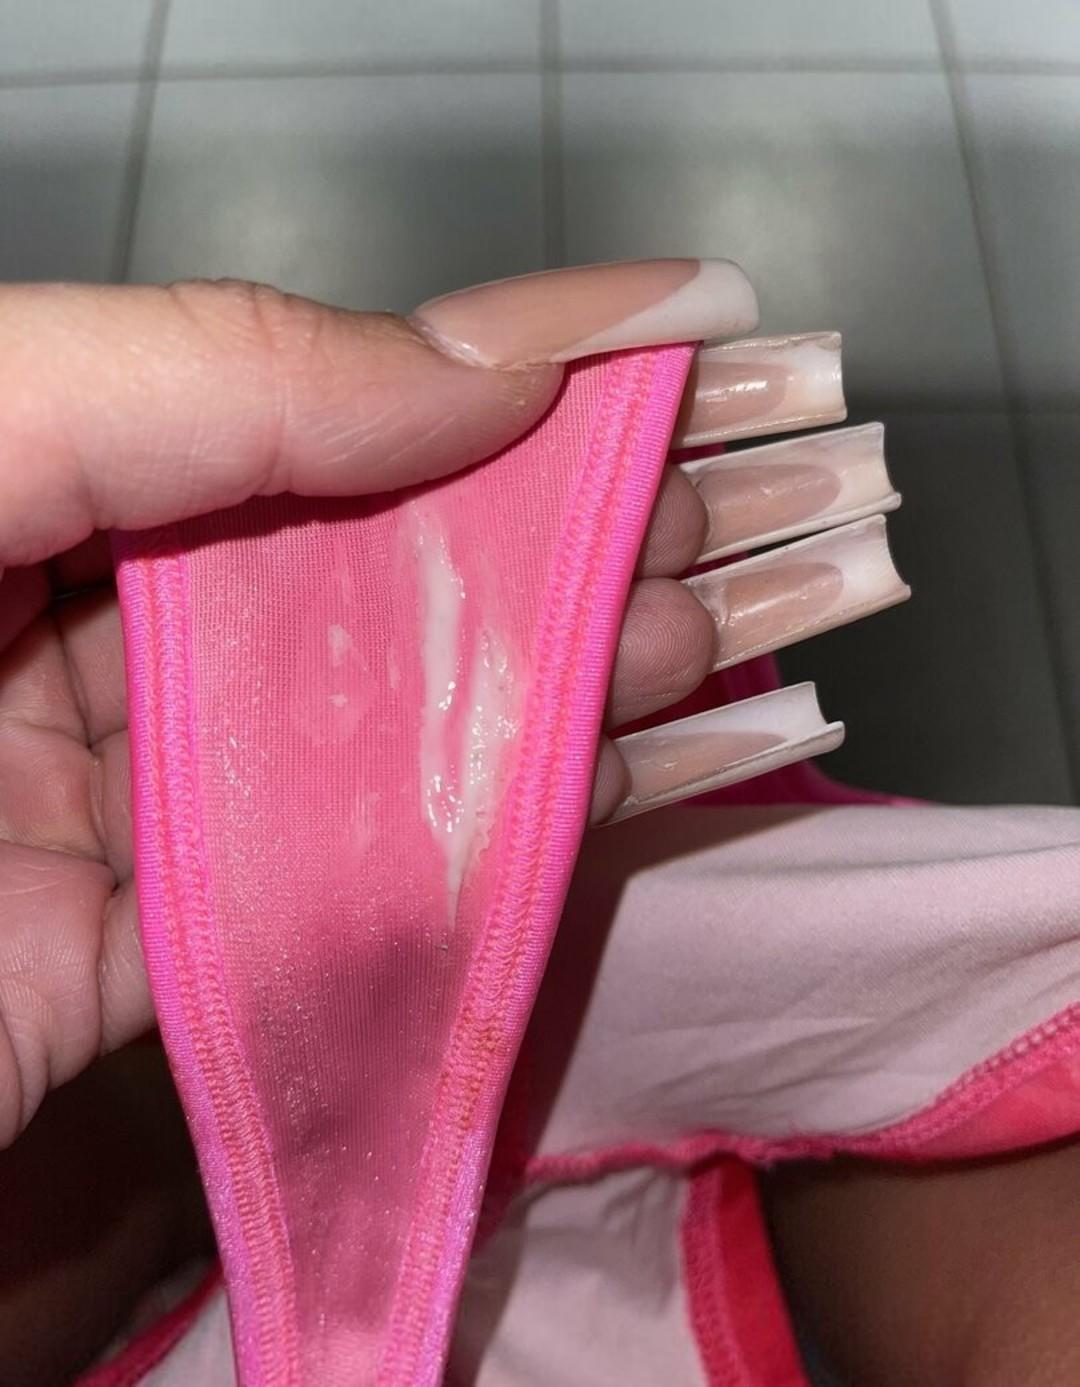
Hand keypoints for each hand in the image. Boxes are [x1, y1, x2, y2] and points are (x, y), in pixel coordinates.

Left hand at [0, 261, 873, 1146]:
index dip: (520, 352)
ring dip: (606, 668)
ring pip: (427, 722)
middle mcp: (125, 623)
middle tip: (779, 474)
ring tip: (760, 610)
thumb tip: (483, 368)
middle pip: (414, 561)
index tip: (690, 324)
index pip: (338, 395)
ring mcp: (162, 796)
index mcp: (67, 473)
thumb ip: (213, 379)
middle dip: (610, 513)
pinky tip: (672, 765)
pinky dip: (543, 829)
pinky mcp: (181, 952)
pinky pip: (387, 885)